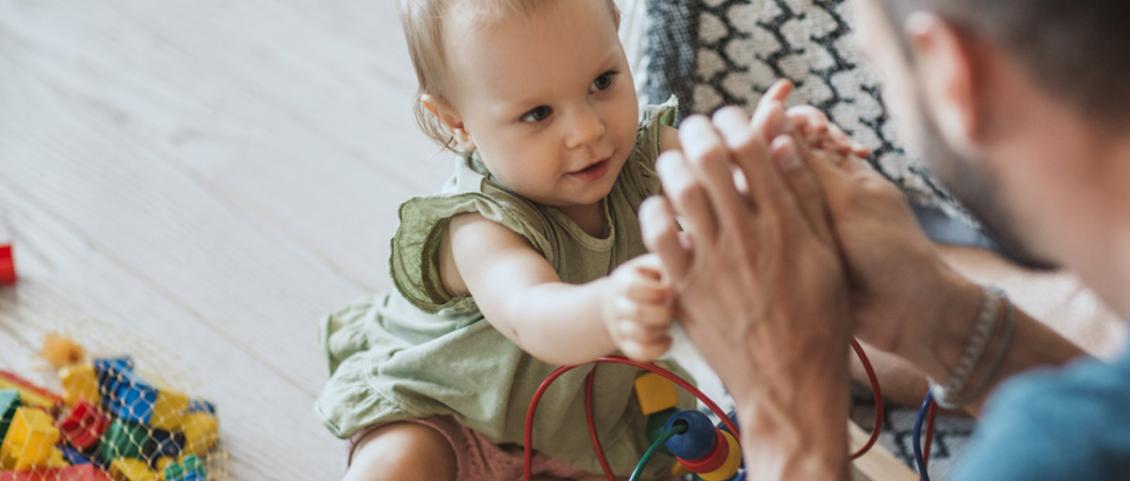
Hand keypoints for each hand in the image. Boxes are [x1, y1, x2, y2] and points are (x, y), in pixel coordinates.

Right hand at [601, 254, 673, 361]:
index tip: (669, 289)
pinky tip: (668, 338)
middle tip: (672, 307)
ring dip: (662, 329)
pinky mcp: (626, 346)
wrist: (618, 302)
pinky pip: (640, 354)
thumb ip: (667, 257)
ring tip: (669, 321)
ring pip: (641, 335)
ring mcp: (620, 327)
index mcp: (623, 281)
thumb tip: (688, 241)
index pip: (633, 288)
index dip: (655, 291)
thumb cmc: (645, 279)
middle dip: (662, 312)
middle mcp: (617, 305)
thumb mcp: (651, 264)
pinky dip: (658, 348)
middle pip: (637, 313)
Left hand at [640, 105, 853, 478]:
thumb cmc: (818, 319)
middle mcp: (748, 236)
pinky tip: (658, 207)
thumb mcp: (827, 255)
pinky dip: (653, 212)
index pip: (753, 149)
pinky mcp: (686, 289)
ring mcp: (713, 263)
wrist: (790, 383)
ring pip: (681, 191)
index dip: (735, 121)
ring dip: (671, 163)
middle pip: (711, 160)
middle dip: (698, 131)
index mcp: (786, 223)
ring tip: (672, 158)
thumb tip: (782, 143)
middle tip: (694, 127)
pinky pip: (658, 237)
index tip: (728, 116)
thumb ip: (804, 196)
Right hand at [752, 79, 980, 357]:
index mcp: (835, 170)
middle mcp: (813, 193)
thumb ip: (804, 166)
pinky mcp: (787, 251)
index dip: (781, 115)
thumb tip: (768, 115)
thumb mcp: (846, 201)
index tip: (774, 96)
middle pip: (770, 160)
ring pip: (760, 193)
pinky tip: (739, 215)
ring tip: (745, 184)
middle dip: (760, 145)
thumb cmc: (889, 251)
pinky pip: (759, 227)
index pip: (796, 132)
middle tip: (752, 145)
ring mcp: (798, 223)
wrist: (906, 313)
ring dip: (752, 182)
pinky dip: (748, 216)